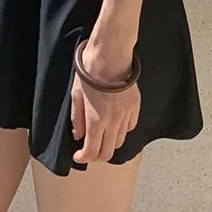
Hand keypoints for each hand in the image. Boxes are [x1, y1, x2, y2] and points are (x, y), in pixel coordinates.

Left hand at [69, 45, 140, 164]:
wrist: (110, 54)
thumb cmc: (90, 71)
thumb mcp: (76, 95)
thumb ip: (77, 118)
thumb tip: (78, 135)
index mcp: (96, 120)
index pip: (91, 151)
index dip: (83, 157)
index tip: (78, 156)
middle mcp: (113, 122)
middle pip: (107, 152)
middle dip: (97, 156)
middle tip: (90, 151)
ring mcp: (126, 115)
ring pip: (119, 141)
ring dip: (109, 144)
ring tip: (102, 137)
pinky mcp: (135, 106)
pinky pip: (130, 127)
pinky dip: (122, 131)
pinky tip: (115, 124)